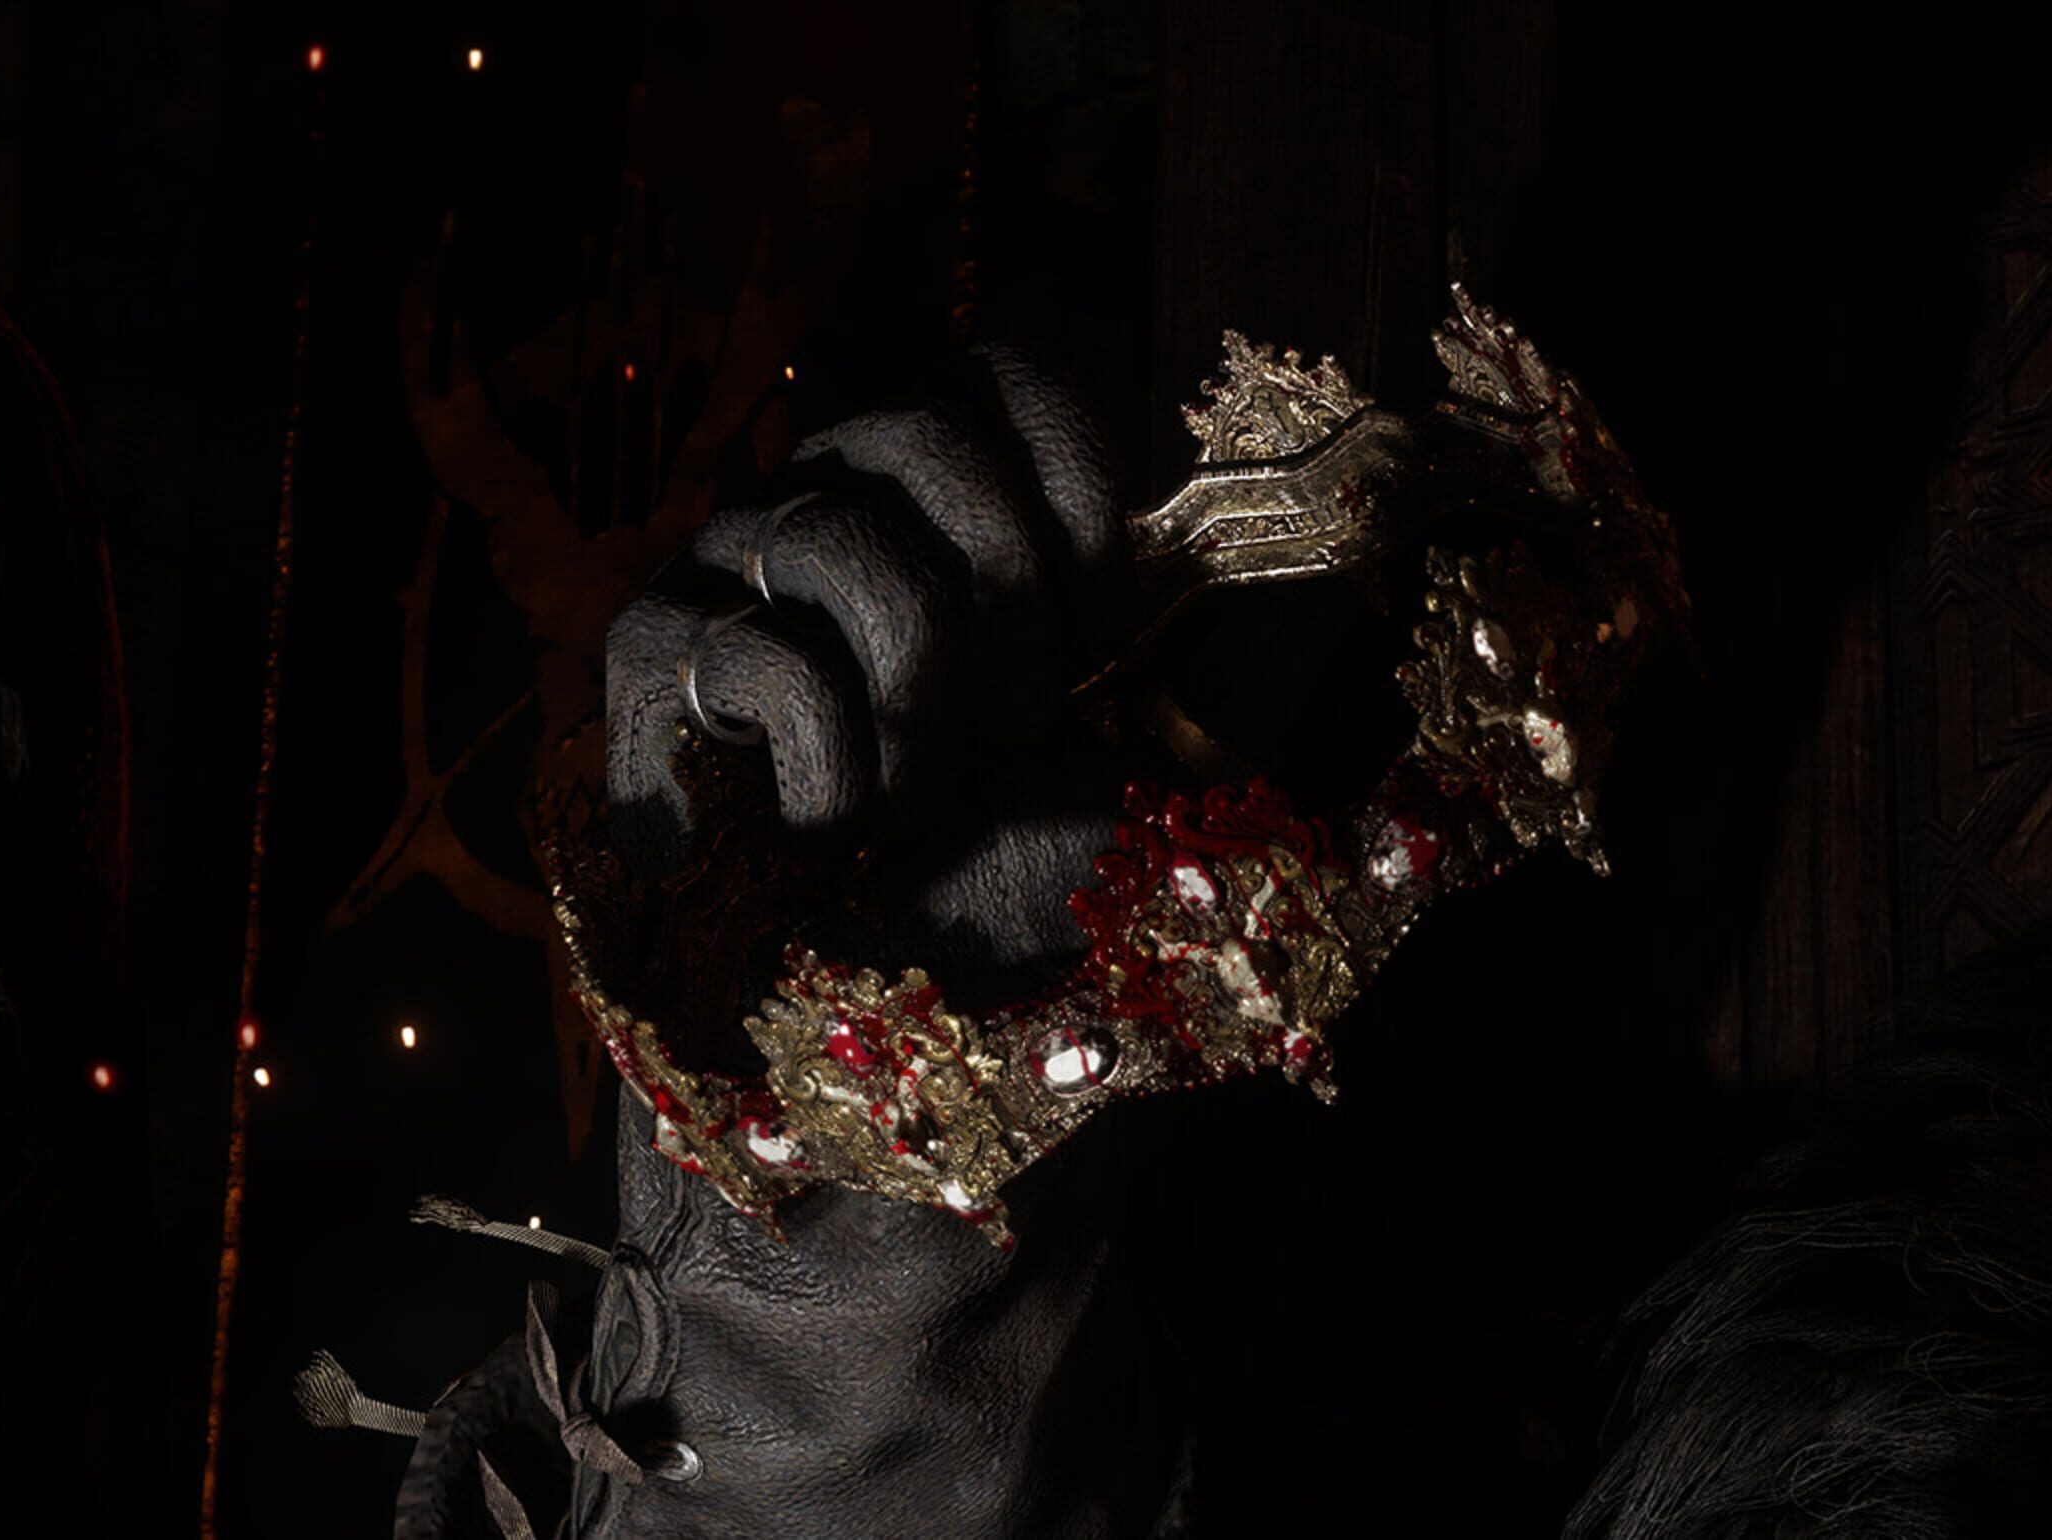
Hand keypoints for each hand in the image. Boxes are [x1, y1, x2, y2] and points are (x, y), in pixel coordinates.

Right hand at [553, 349, 1181, 1539]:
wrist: (908, 1069)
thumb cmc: (1052, 914)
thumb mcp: (1203, 763)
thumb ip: (1277, 650)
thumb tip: (1395, 537)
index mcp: (986, 502)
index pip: (1020, 352)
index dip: (1081, 453)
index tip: (1123, 593)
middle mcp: (854, 503)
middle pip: (916, 414)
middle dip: (1006, 581)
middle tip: (1024, 717)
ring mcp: (739, 568)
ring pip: (832, 523)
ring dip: (924, 683)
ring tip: (934, 788)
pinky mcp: (655, 657)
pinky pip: (754, 643)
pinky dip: (830, 750)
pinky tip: (846, 821)